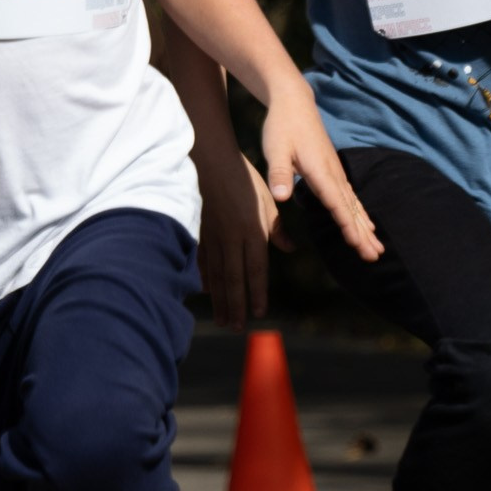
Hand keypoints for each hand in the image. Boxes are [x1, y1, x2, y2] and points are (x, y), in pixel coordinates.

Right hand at [197, 147, 282, 329]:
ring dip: (220, 300)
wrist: (211, 162)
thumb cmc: (244, 178)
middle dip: (236, 305)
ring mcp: (213, 237)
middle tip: (236, 328)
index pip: (256, 269)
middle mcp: (232, 239)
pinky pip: (203, 261)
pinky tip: (206, 292)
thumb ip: (277, 228)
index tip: (258, 313)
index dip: (257, 293)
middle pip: (234, 279)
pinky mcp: (200, 232)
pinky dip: (205, 278)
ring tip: (223, 320)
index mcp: (252, 231)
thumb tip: (290, 249)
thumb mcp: (267, 201)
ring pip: (217, 275)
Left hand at [260, 85, 381, 265]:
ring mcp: (336, 173)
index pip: (336, 204)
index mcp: (320, 171)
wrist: (294, 103)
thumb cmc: (282, 127)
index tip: (357, 245)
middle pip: (350, 209)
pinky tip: (367, 225)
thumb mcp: (275, 149)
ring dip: (365, 227)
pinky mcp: (334, 171)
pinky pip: (351, 198)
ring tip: (377, 248)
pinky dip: (360, 214)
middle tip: (375, 256)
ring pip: (354, 205)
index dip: (347, 225)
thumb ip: (279, 173)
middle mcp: (333, 174)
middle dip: (362, 234)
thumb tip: (280, 197)